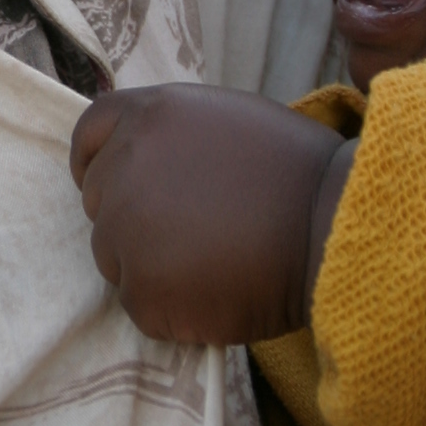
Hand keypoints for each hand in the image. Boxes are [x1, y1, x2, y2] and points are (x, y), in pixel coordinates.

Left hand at [68, 84, 353, 343]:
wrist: (336, 225)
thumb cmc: (300, 173)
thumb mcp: (229, 122)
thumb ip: (175, 137)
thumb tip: (150, 164)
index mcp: (150, 117)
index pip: (90, 134)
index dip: (96, 162)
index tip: (115, 186)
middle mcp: (126, 167)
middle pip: (100, 202)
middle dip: (135, 219)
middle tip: (196, 234)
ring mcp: (126, 231)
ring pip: (116, 258)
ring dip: (153, 266)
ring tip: (218, 263)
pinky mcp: (141, 289)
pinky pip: (141, 305)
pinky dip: (174, 309)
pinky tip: (221, 294)